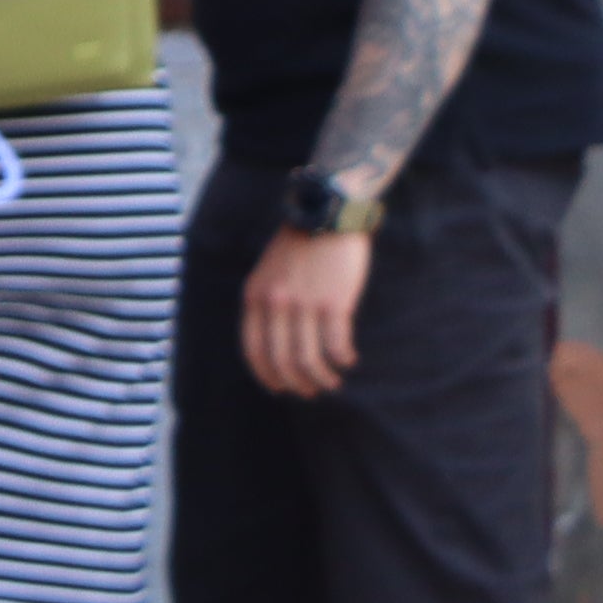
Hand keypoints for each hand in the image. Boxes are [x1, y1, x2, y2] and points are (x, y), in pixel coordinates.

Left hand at [241, 225, 371, 397]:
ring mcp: (304, 305)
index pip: (253, 351)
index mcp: (255, 297)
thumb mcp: (268, 272)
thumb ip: (267, 303)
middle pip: (282, 362)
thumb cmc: (302, 243)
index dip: (267, 376)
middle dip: (297, 384)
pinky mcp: (334, 303)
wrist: (329, 211)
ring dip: (322, 379)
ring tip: (332, 382)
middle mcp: (275, 304)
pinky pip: (336, 346)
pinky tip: (349, 359)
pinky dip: (342, 359)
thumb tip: (275, 343)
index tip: (280, 388)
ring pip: (309, 361)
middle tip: (311, 391)